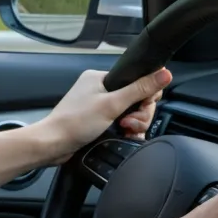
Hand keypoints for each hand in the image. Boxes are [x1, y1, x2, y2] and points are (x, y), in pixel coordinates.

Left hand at [38, 67, 171, 164]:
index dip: (146, 96)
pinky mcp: (98, 121)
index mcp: (100, 77)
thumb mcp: (112, 104)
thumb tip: (164, 73)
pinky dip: (126, 131)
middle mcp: (99, 89)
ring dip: (133, 124)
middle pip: (136, 99)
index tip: (143, 107)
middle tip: (130, 123)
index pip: (136, 80)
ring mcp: (99, 106)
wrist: (53, 145)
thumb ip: (140, 89)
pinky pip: (121, 123)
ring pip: (130, 113)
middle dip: (139, 114)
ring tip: (124, 131)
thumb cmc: (75, 122)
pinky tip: (124, 137)